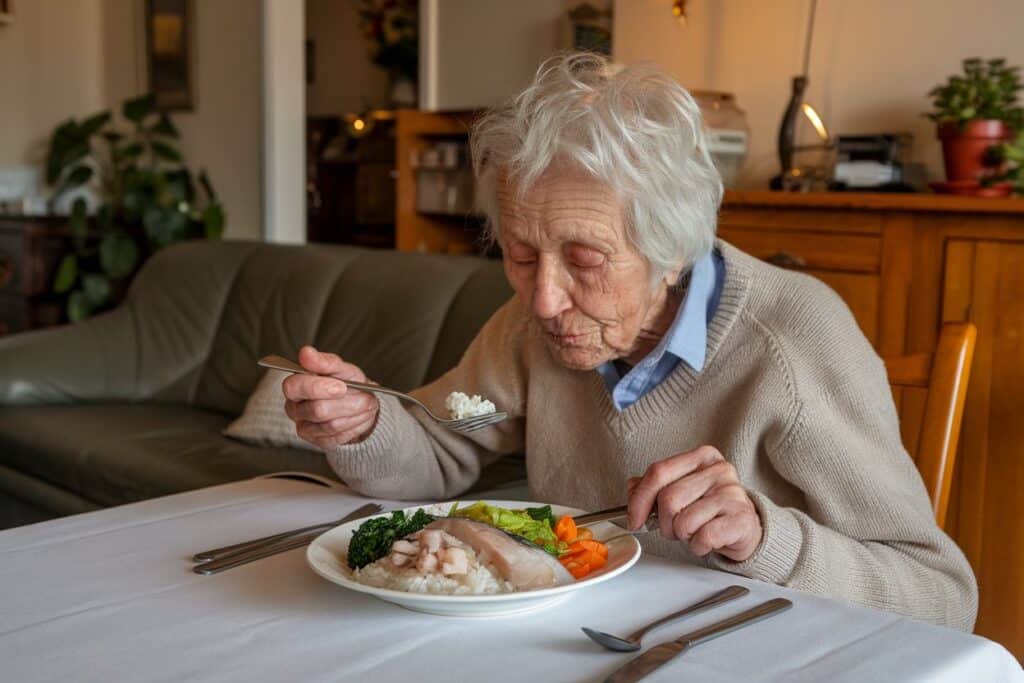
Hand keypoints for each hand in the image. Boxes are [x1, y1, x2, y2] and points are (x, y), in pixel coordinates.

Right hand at [282, 345, 379, 448]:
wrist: (360, 402)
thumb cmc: (346, 382)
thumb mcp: (340, 368)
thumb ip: (324, 362)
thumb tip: (306, 353)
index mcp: (295, 385)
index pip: (295, 387)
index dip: (317, 388)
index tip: (341, 386)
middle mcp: (294, 408)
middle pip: (316, 409)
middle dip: (347, 403)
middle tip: (366, 397)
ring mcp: (305, 427)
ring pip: (330, 425)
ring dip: (355, 414)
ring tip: (368, 405)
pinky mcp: (318, 441)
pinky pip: (337, 437)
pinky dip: (355, 426)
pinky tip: (361, 417)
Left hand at [626, 445, 762, 561]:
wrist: (743, 527)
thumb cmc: (707, 508)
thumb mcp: (680, 489)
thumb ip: (652, 486)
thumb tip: (632, 491)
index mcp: (701, 457)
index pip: (658, 472)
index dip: (639, 499)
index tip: (633, 520)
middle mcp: (719, 470)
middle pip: (668, 499)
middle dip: (664, 523)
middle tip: (674, 529)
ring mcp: (733, 493)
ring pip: (684, 521)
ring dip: (683, 535)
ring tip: (695, 531)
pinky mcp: (742, 518)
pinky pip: (703, 537)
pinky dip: (698, 546)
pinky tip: (707, 540)